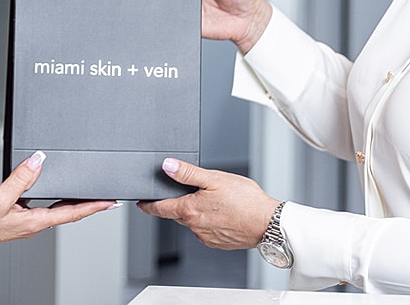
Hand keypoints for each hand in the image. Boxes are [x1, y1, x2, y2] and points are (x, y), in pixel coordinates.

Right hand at [0, 151, 115, 258]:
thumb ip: (20, 178)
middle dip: (89, 204)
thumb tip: (38, 161)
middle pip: (69, 212)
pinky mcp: (18, 218)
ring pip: (56, 210)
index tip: (110, 201)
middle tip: (105, 197)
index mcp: (34, 221)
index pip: (72, 213)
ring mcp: (26, 222)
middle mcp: (34, 223)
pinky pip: (42, 207)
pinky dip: (53, 199)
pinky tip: (51, 190)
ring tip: (86, 192)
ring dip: (72, 202)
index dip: (94, 206)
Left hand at [136, 158, 277, 250]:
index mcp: (190, 210)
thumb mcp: (214, 179)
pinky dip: (208, 222)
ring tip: (213, 201)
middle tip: (186, 192)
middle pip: (176, 214)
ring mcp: (206, 236)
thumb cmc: (246, 201)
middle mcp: (194, 226)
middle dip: (176, 204)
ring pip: (192, 222)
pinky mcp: (217, 242)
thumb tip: (168, 166)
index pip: (160, 208)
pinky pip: (205, 230)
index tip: (141, 203)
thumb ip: (188, 173)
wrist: (268, 223)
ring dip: (196, 212)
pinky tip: (222, 213)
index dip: (149, 205)